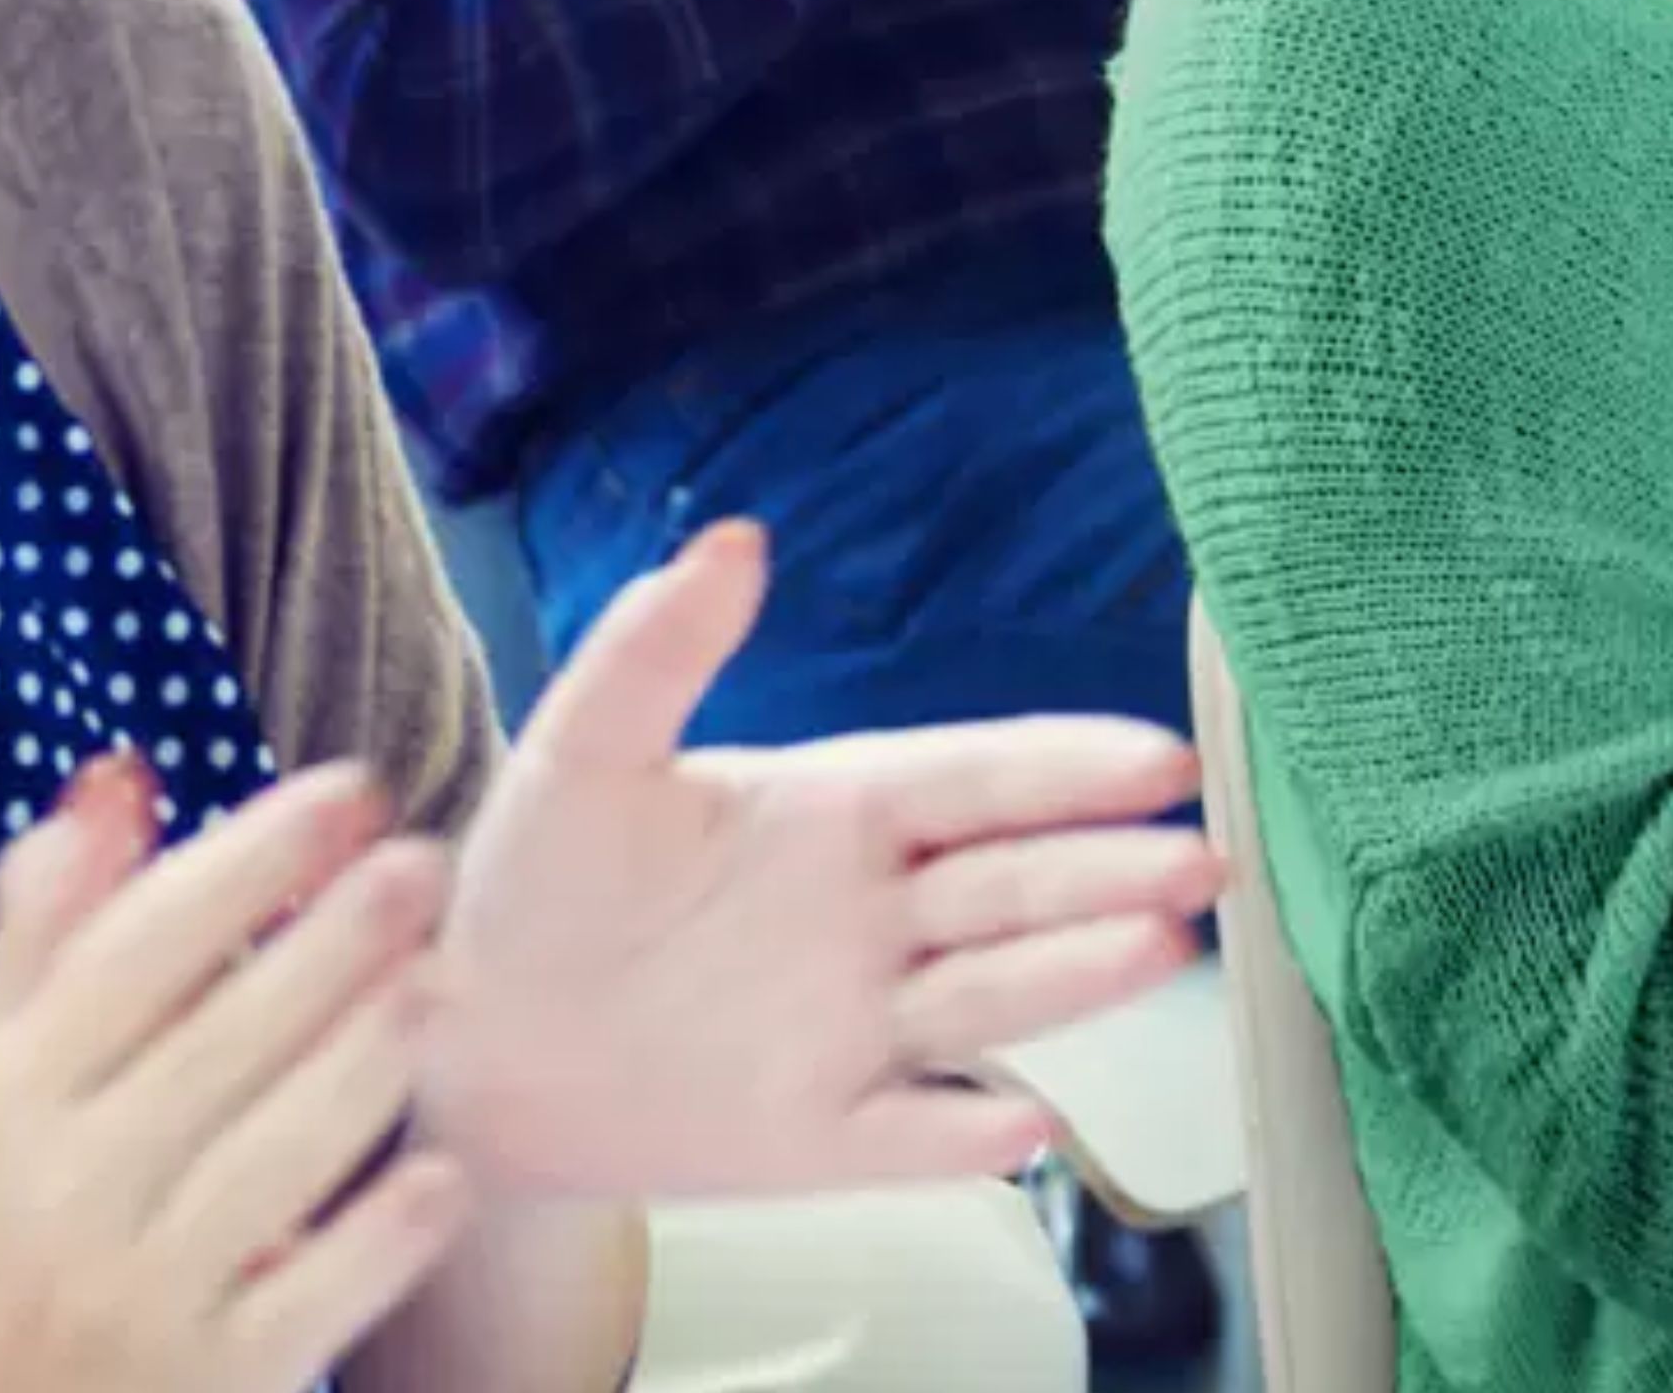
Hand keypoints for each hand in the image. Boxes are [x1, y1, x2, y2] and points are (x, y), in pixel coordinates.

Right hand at [0, 754, 475, 1392]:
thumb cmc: (32, 1198)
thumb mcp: (15, 1063)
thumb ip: (59, 918)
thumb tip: (118, 774)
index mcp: (22, 1094)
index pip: (130, 956)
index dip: (241, 863)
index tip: (345, 789)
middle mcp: (72, 1189)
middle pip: (211, 1049)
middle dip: (324, 946)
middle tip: (424, 862)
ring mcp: (143, 1293)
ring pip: (267, 1163)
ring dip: (361, 1066)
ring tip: (444, 981)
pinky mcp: (216, 1381)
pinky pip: (306, 1302)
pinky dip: (376, 1241)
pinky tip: (443, 1173)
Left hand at [412, 519, 1221, 1206]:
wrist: (468, 1044)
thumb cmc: (535, 885)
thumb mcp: (585, 751)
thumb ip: (656, 649)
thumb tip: (735, 536)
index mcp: (837, 814)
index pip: (979, 783)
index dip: (1070, 770)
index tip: (1162, 760)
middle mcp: (872, 919)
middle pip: (1015, 887)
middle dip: (1113, 870)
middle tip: (1204, 858)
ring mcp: (855, 1029)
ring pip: (989, 995)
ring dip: (1077, 975)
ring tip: (1162, 947)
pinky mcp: (817, 1136)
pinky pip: (906, 1134)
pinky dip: (965, 1134)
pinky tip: (1026, 1121)